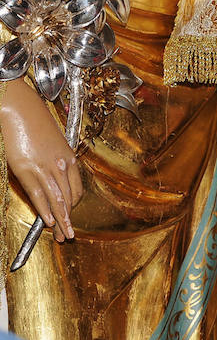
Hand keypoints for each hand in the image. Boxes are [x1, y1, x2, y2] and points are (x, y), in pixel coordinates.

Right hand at [0, 79, 82, 241]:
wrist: (17, 104)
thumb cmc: (32, 119)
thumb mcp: (50, 142)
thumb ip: (53, 160)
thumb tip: (50, 176)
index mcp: (68, 157)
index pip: (76, 188)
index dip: (74, 205)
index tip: (71, 215)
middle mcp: (61, 164)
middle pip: (69, 198)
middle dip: (70, 219)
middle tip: (70, 235)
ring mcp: (45, 167)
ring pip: (57, 200)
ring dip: (61, 220)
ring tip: (62, 236)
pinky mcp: (27, 167)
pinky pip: (40, 194)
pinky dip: (46, 210)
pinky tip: (49, 222)